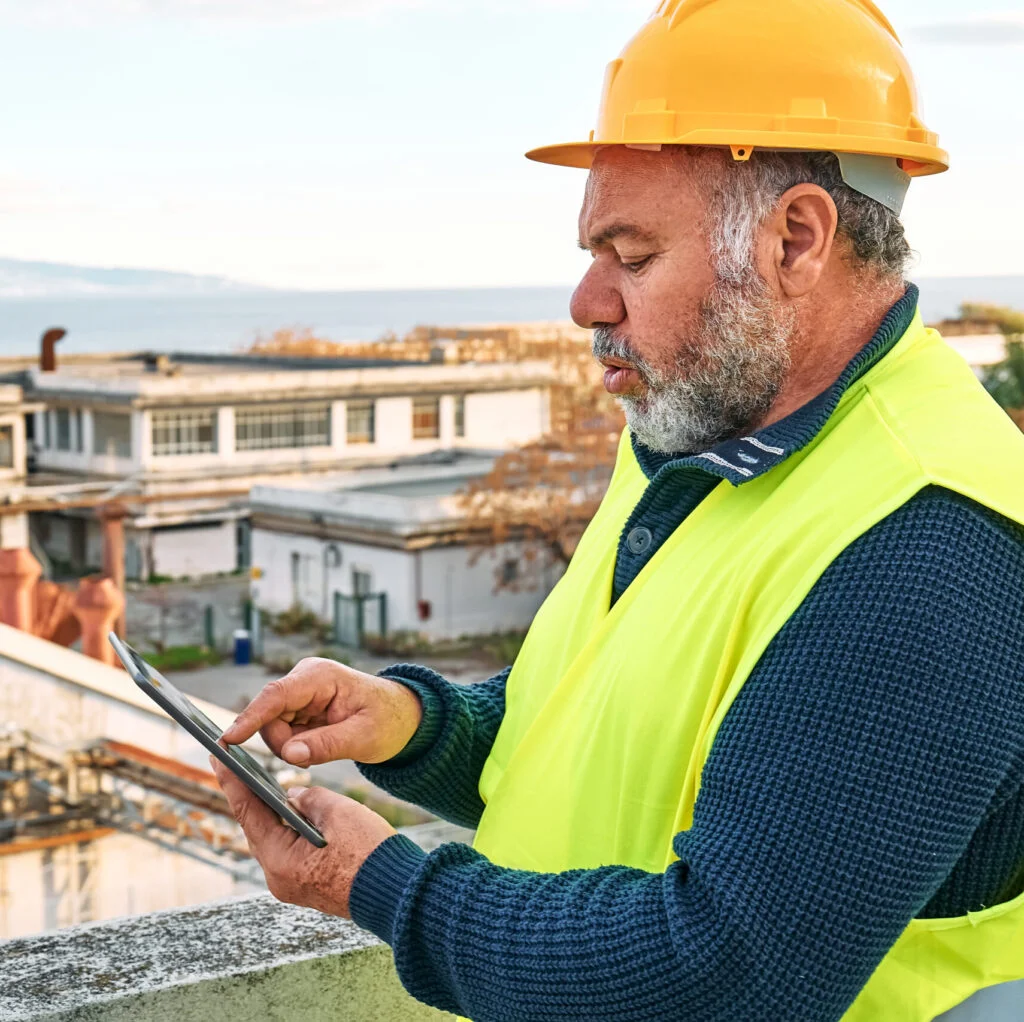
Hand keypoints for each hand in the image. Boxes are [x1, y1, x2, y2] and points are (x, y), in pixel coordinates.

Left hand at [211, 755, 395, 917]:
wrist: (397, 893)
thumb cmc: (369, 853)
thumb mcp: (338, 812)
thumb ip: (308, 798)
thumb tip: (293, 796)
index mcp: (281, 860)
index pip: (248, 813)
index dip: (232, 781)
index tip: (217, 757)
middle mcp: (279, 879)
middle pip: (257, 829)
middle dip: (250, 796)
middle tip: (236, 765)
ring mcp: (293, 886)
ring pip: (274, 840)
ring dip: (270, 813)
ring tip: (261, 784)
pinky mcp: (308, 887)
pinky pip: (289, 851)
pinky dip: (287, 829)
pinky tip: (290, 811)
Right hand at [222, 657, 422, 766]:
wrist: (399, 715)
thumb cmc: (387, 720)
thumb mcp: (364, 737)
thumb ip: (327, 745)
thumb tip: (289, 756)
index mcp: (320, 676)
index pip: (276, 695)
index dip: (251, 718)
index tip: (229, 740)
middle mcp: (303, 680)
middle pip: (269, 718)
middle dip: (284, 743)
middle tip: (315, 755)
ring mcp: (298, 694)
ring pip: (272, 729)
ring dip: (291, 747)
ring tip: (325, 746)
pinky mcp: (297, 708)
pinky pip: (281, 734)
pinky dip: (295, 746)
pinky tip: (318, 745)